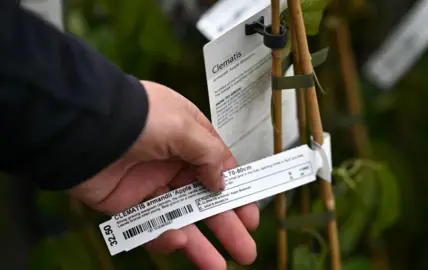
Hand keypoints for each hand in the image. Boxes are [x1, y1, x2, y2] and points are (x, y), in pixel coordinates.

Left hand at [67, 81, 258, 269]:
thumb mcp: (184, 128)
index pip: (219, 167)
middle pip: (204, 199)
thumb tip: (222, 183)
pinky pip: (150, 225)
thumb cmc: (140, 119)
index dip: (236, 192)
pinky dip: (164, 235)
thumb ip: (209, 155)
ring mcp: (150, 183)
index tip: (250, 215)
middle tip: (245, 249)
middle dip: (226, 224)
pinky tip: (177, 241)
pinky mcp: (128, 203)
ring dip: (200, 243)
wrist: (85, 128)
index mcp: (188, 137)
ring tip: (218, 267)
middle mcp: (172, 161)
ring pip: (180, 218)